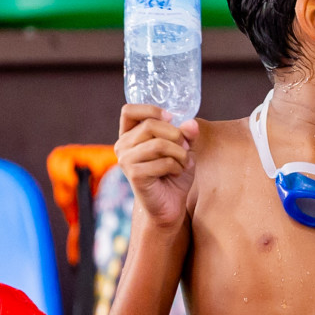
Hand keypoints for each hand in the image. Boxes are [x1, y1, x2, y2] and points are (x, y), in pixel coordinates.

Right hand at [116, 104, 197, 228]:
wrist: (170, 204)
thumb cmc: (173, 174)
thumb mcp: (183, 149)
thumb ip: (187, 134)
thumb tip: (192, 123)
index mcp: (129, 135)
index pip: (129, 110)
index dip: (151, 110)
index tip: (171, 118)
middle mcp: (122, 145)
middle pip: (150, 125)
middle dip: (176, 135)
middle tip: (186, 147)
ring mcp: (125, 160)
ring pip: (159, 144)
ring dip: (180, 153)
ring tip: (184, 162)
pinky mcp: (134, 175)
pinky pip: (163, 162)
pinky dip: (177, 166)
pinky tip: (178, 172)